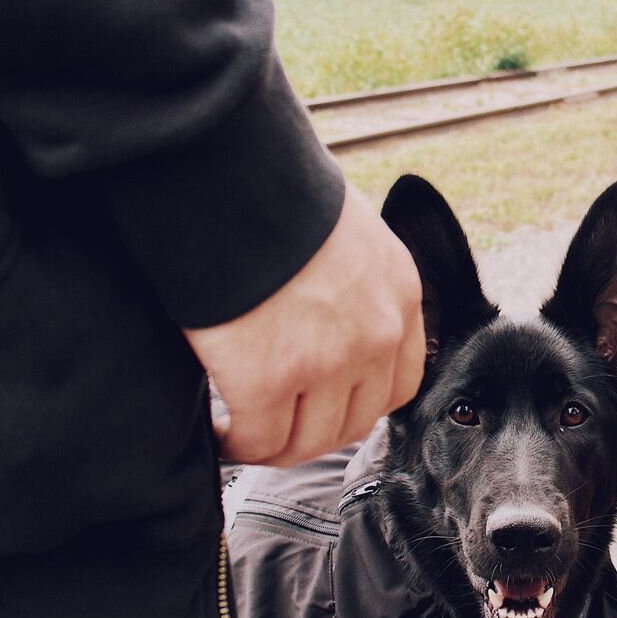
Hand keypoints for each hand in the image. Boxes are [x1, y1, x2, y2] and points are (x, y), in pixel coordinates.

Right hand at [184, 187, 425, 465]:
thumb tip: (317, 305)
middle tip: (273, 429)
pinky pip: (257, 440)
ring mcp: (326, 361)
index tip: (321, 405)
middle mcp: (375, 333)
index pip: (399, 381)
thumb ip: (348, 275)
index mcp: (398, 293)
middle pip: (353, 421)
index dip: (355, 402)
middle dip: (311, 432)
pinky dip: (235, 446)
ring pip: (306, 440)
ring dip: (271, 445)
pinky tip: (217, 434)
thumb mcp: (343, 228)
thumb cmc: (271, 186)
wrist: (227, 171)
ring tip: (240, 434)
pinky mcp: (267, 379)